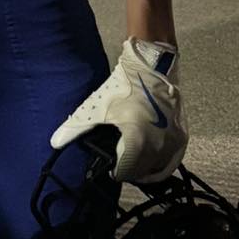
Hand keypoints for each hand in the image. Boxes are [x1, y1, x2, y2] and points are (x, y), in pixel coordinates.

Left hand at [50, 38, 186, 183]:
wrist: (153, 66)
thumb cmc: (122, 87)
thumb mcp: (96, 107)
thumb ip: (75, 128)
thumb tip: (55, 142)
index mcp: (137, 142)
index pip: (124, 171)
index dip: (114, 170)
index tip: (108, 164)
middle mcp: (159, 147)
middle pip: (141, 173)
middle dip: (128, 170)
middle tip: (119, 161)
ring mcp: (173, 143)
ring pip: (158, 169)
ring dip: (145, 169)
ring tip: (133, 161)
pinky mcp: (183, 137)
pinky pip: (172, 161)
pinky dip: (160, 164)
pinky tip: (149, 159)